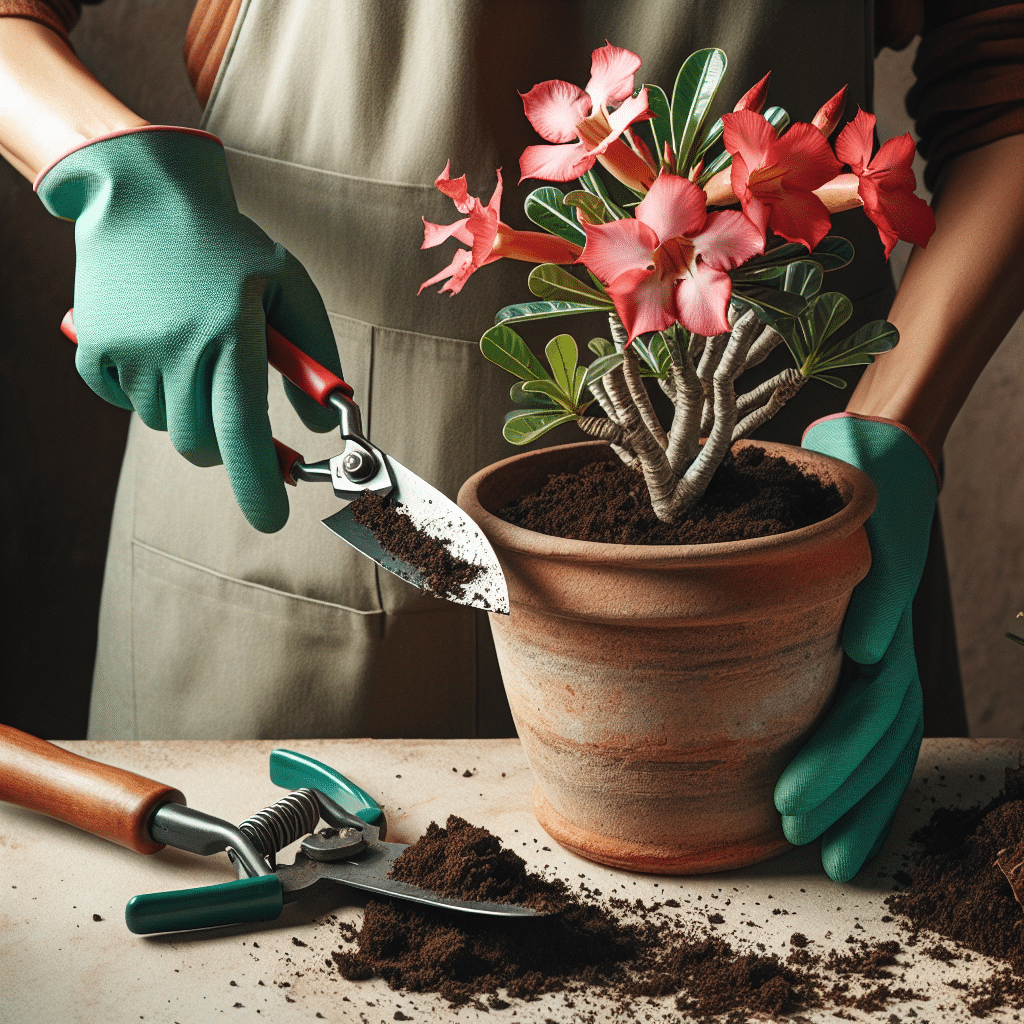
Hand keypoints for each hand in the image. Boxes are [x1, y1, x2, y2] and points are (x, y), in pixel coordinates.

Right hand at [36, 126, 340, 531]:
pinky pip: (122, 402)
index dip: (259, 486)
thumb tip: (323, 424)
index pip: (244, 435)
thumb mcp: (289, 288)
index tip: (272, 519)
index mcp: (230, 337)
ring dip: (187, 411)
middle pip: (202, 446)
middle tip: (235, 417)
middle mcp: (176, 351)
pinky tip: (158, 351)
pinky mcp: (95, 346)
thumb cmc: (230, 245)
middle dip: (225, 448)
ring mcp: (130, 351)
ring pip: (165, 426)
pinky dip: (144, 393)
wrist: (144, 193)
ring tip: (196, 355)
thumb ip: (314, 359)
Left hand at [775, 413, 938, 880]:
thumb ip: (877, 572)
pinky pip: (884, 731)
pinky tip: (843, 829)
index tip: (789, 796)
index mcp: (881, 612)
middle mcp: (889, 642)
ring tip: (825, 852)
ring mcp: (888, 653)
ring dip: (860, 801)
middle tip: (789, 825)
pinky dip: (869, 784)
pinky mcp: (874, 658)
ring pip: (889, 741)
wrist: (879, 464)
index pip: (867, 698)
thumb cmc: (859, 480)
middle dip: (836, 786)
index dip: (833, 755)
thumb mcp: (862, 500)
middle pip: (877, 728)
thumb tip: (864, 647)